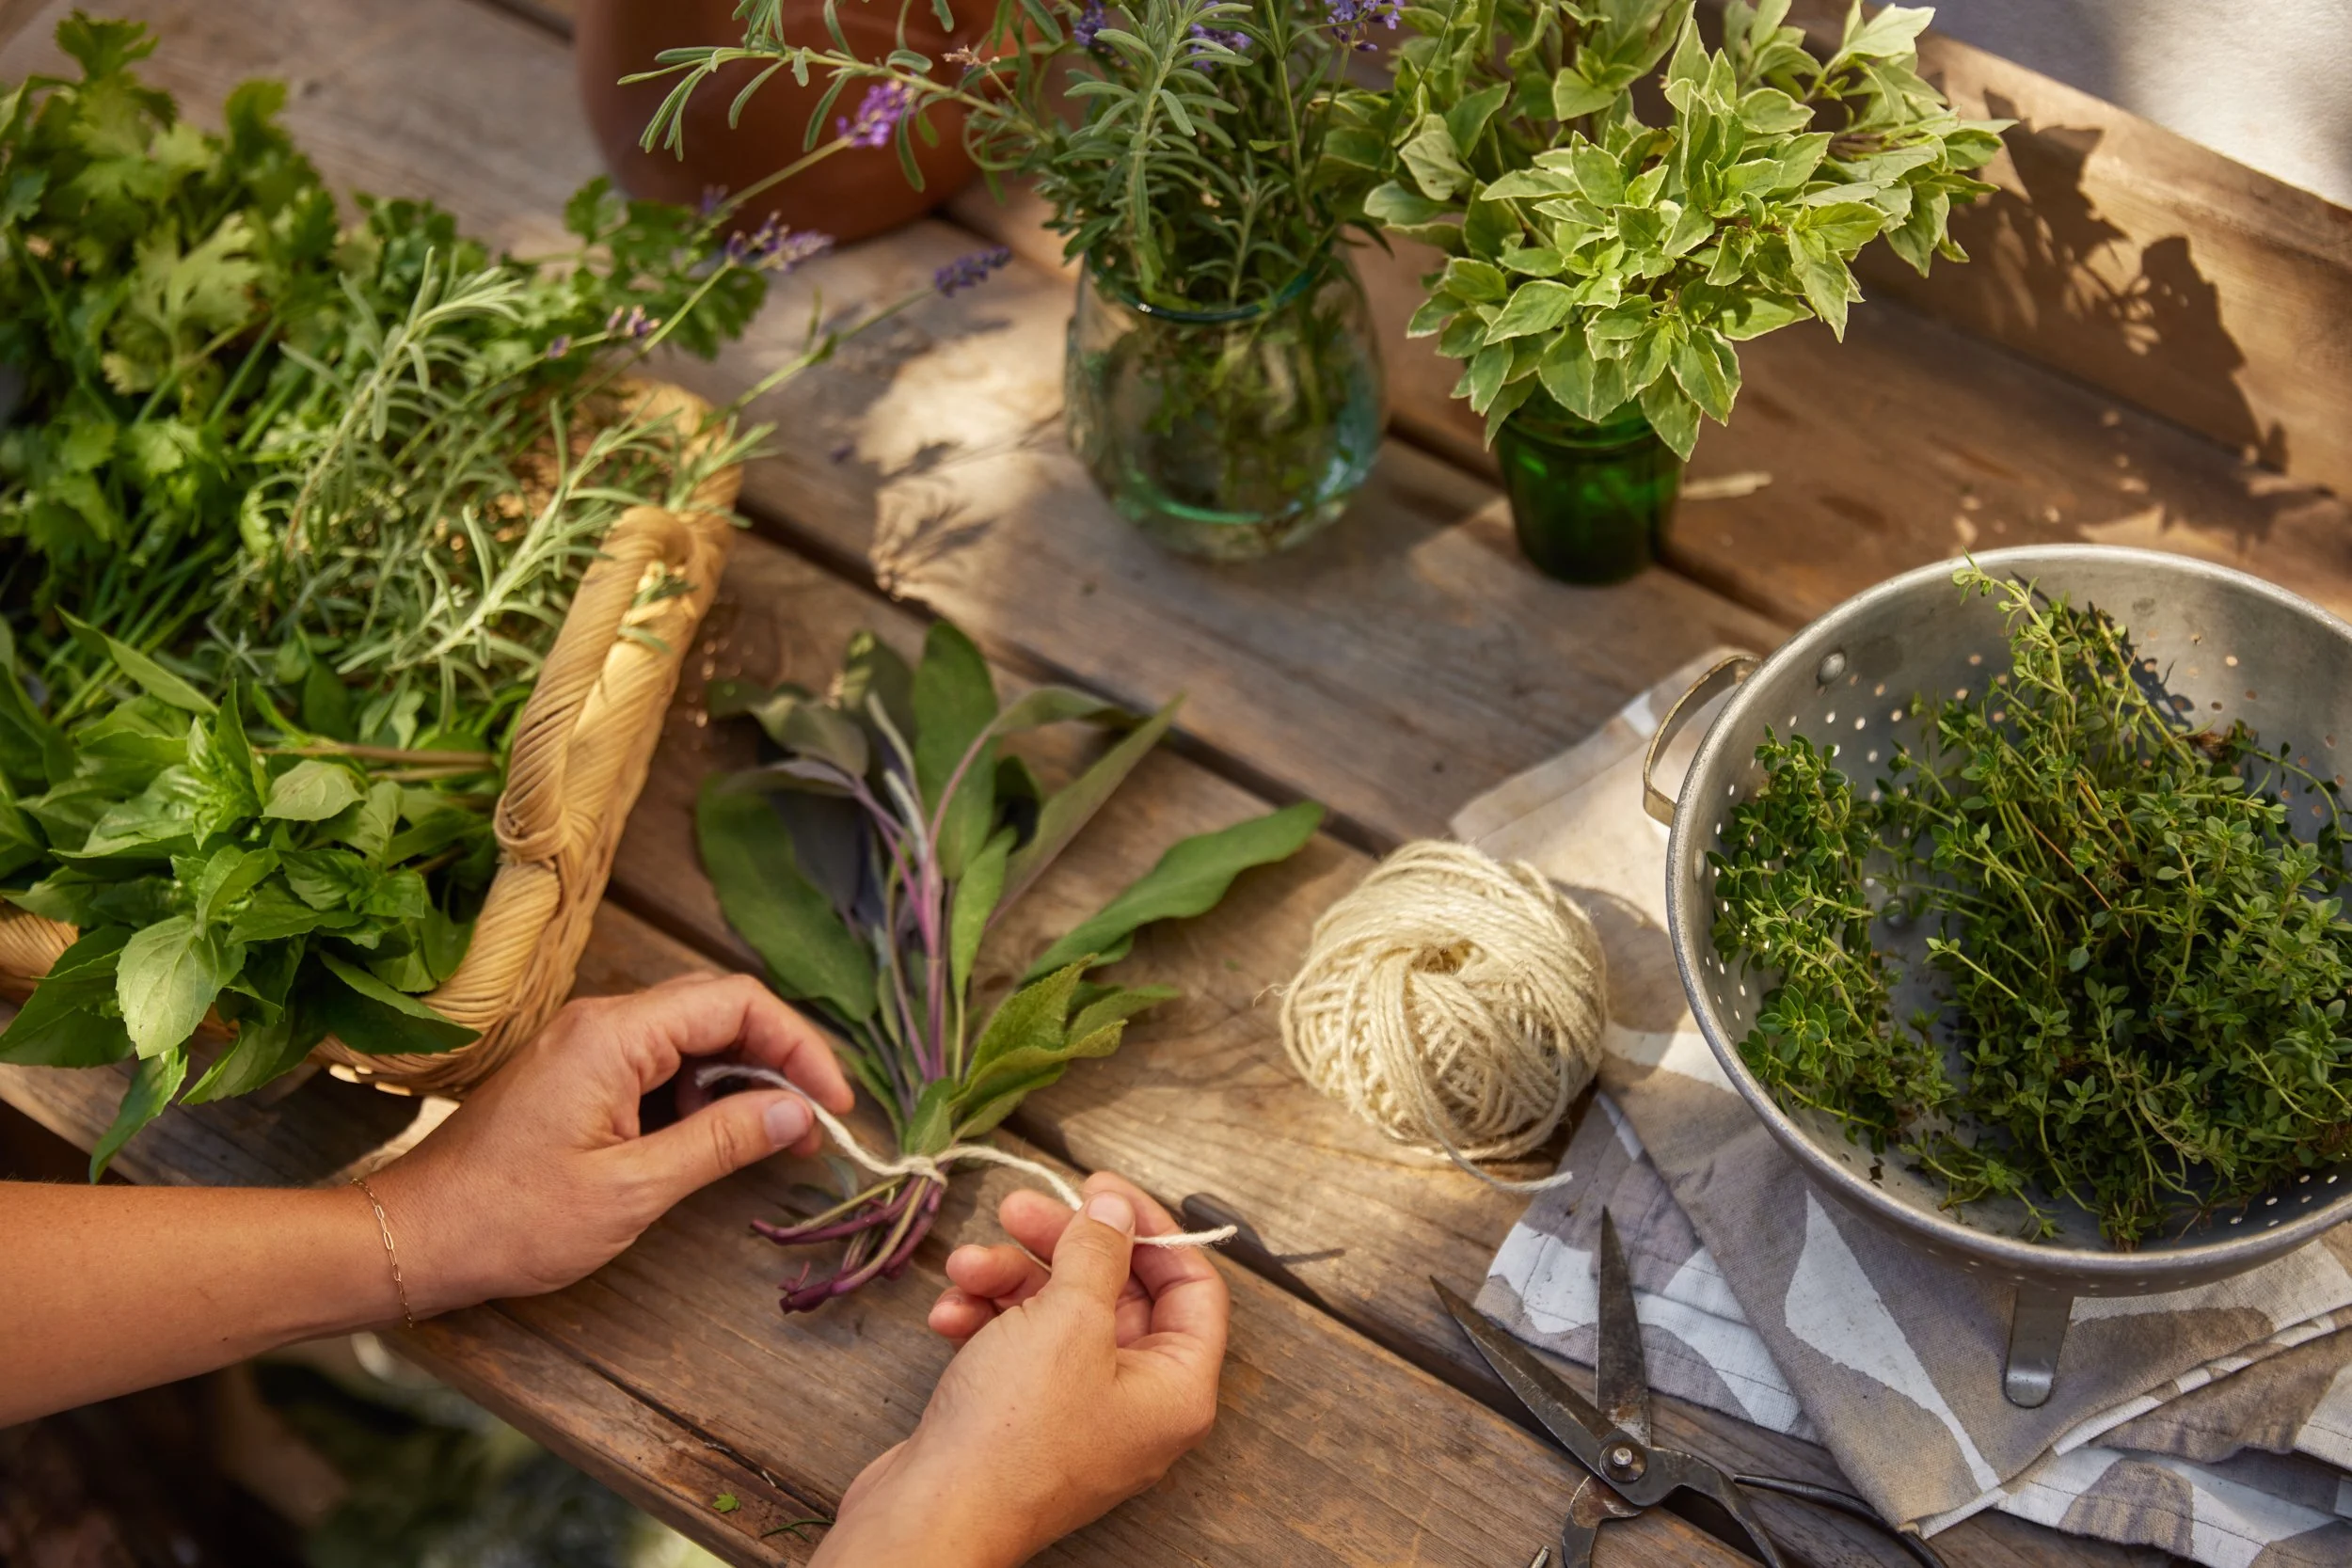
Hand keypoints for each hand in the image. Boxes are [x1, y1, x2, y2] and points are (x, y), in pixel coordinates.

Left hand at [370, 972, 853, 1314]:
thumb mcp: (630, 1190)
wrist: (414, 1237)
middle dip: (780, 1061)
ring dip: (744, 1080)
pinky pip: (660, 1061)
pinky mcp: (578, 1073)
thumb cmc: (511, 1220)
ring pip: (694, 1035)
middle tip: (817, 1124)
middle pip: (720, 1009)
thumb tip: (796, 1113)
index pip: (737, 1003)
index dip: (800, 1047)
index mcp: (615, 1035)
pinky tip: (718, 1140)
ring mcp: (587, 1045)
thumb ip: (719, 1143)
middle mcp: (602, 1021)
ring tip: (778, 1139)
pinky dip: (703, 1093)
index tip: (835, 1106)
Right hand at [813, 1173, 1229, 1567]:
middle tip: (1016, 1209)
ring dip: (1008, 1279)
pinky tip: (949, 1315)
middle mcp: (1137, 1402)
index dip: (1149, 1228)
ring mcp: (1079, 1412)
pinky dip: (986, 1321)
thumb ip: (1099, 1252)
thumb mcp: (1068, 1319)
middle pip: (1116, 1292)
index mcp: (1177, 1387)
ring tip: (964, 1267)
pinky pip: (1019, 1348)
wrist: (930, 1516)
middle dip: (1061, 1245)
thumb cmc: (1014, 1434)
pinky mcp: (1025, 1419)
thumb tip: (1116, 1209)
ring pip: (1057, 1314)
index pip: (1192, 1286)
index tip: (1099, 1188)